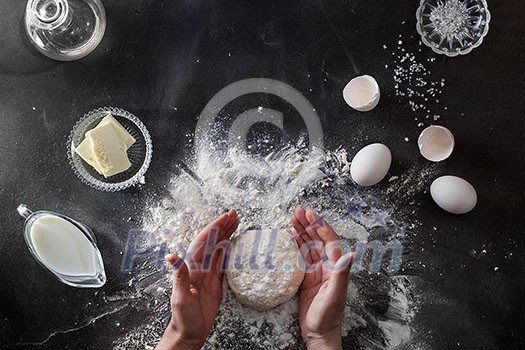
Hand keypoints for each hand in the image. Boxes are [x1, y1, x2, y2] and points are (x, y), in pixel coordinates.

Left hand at [156, 210, 238, 349]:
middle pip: (212, 241)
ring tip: (236, 222)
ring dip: (226, 234)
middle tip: (234, 214)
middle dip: (223, 226)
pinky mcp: (214, 282)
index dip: (214, 228)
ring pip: (218, 248)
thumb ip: (179, 275)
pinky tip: (233, 243)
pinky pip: (222, 262)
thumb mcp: (180, 297)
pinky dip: (228, 250)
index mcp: (191, 267)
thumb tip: (172, 256)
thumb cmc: (183, 318)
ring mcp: (207, 273)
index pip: (204, 242)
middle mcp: (199, 267)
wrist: (189, 333)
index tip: (225, 217)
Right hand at [291, 206, 353, 349]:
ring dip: (302, 230)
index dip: (320, 226)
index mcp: (335, 267)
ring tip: (292, 218)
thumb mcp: (335, 294)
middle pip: (318, 239)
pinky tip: (292, 236)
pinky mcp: (307, 277)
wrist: (319, 333)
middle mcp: (327, 266)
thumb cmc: (327, 316)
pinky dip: (297, 244)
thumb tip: (350, 253)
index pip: (329, 240)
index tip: (311, 215)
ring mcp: (317, 270)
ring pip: (309, 244)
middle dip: (308, 223)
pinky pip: (302, 256)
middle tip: (298, 211)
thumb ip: (341, 273)